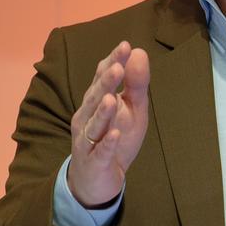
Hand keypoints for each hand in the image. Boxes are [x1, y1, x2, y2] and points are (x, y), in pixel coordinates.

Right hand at [67, 41, 149, 206]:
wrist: (97, 180)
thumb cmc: (115, 136)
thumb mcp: (133, 108)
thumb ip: (136, 83)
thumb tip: (139, 52)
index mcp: (96, 101)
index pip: (102, 77)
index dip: (113, 62)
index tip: (125, 46)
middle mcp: (86, 117)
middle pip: (95, 97)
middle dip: (106, 83)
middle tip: (118, 66)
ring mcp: (87, 141)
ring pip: (94, 124)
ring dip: (103, 112)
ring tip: (112, 98)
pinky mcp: (93, 162)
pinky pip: (100, 152)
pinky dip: (106, 144)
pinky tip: (115, 135)